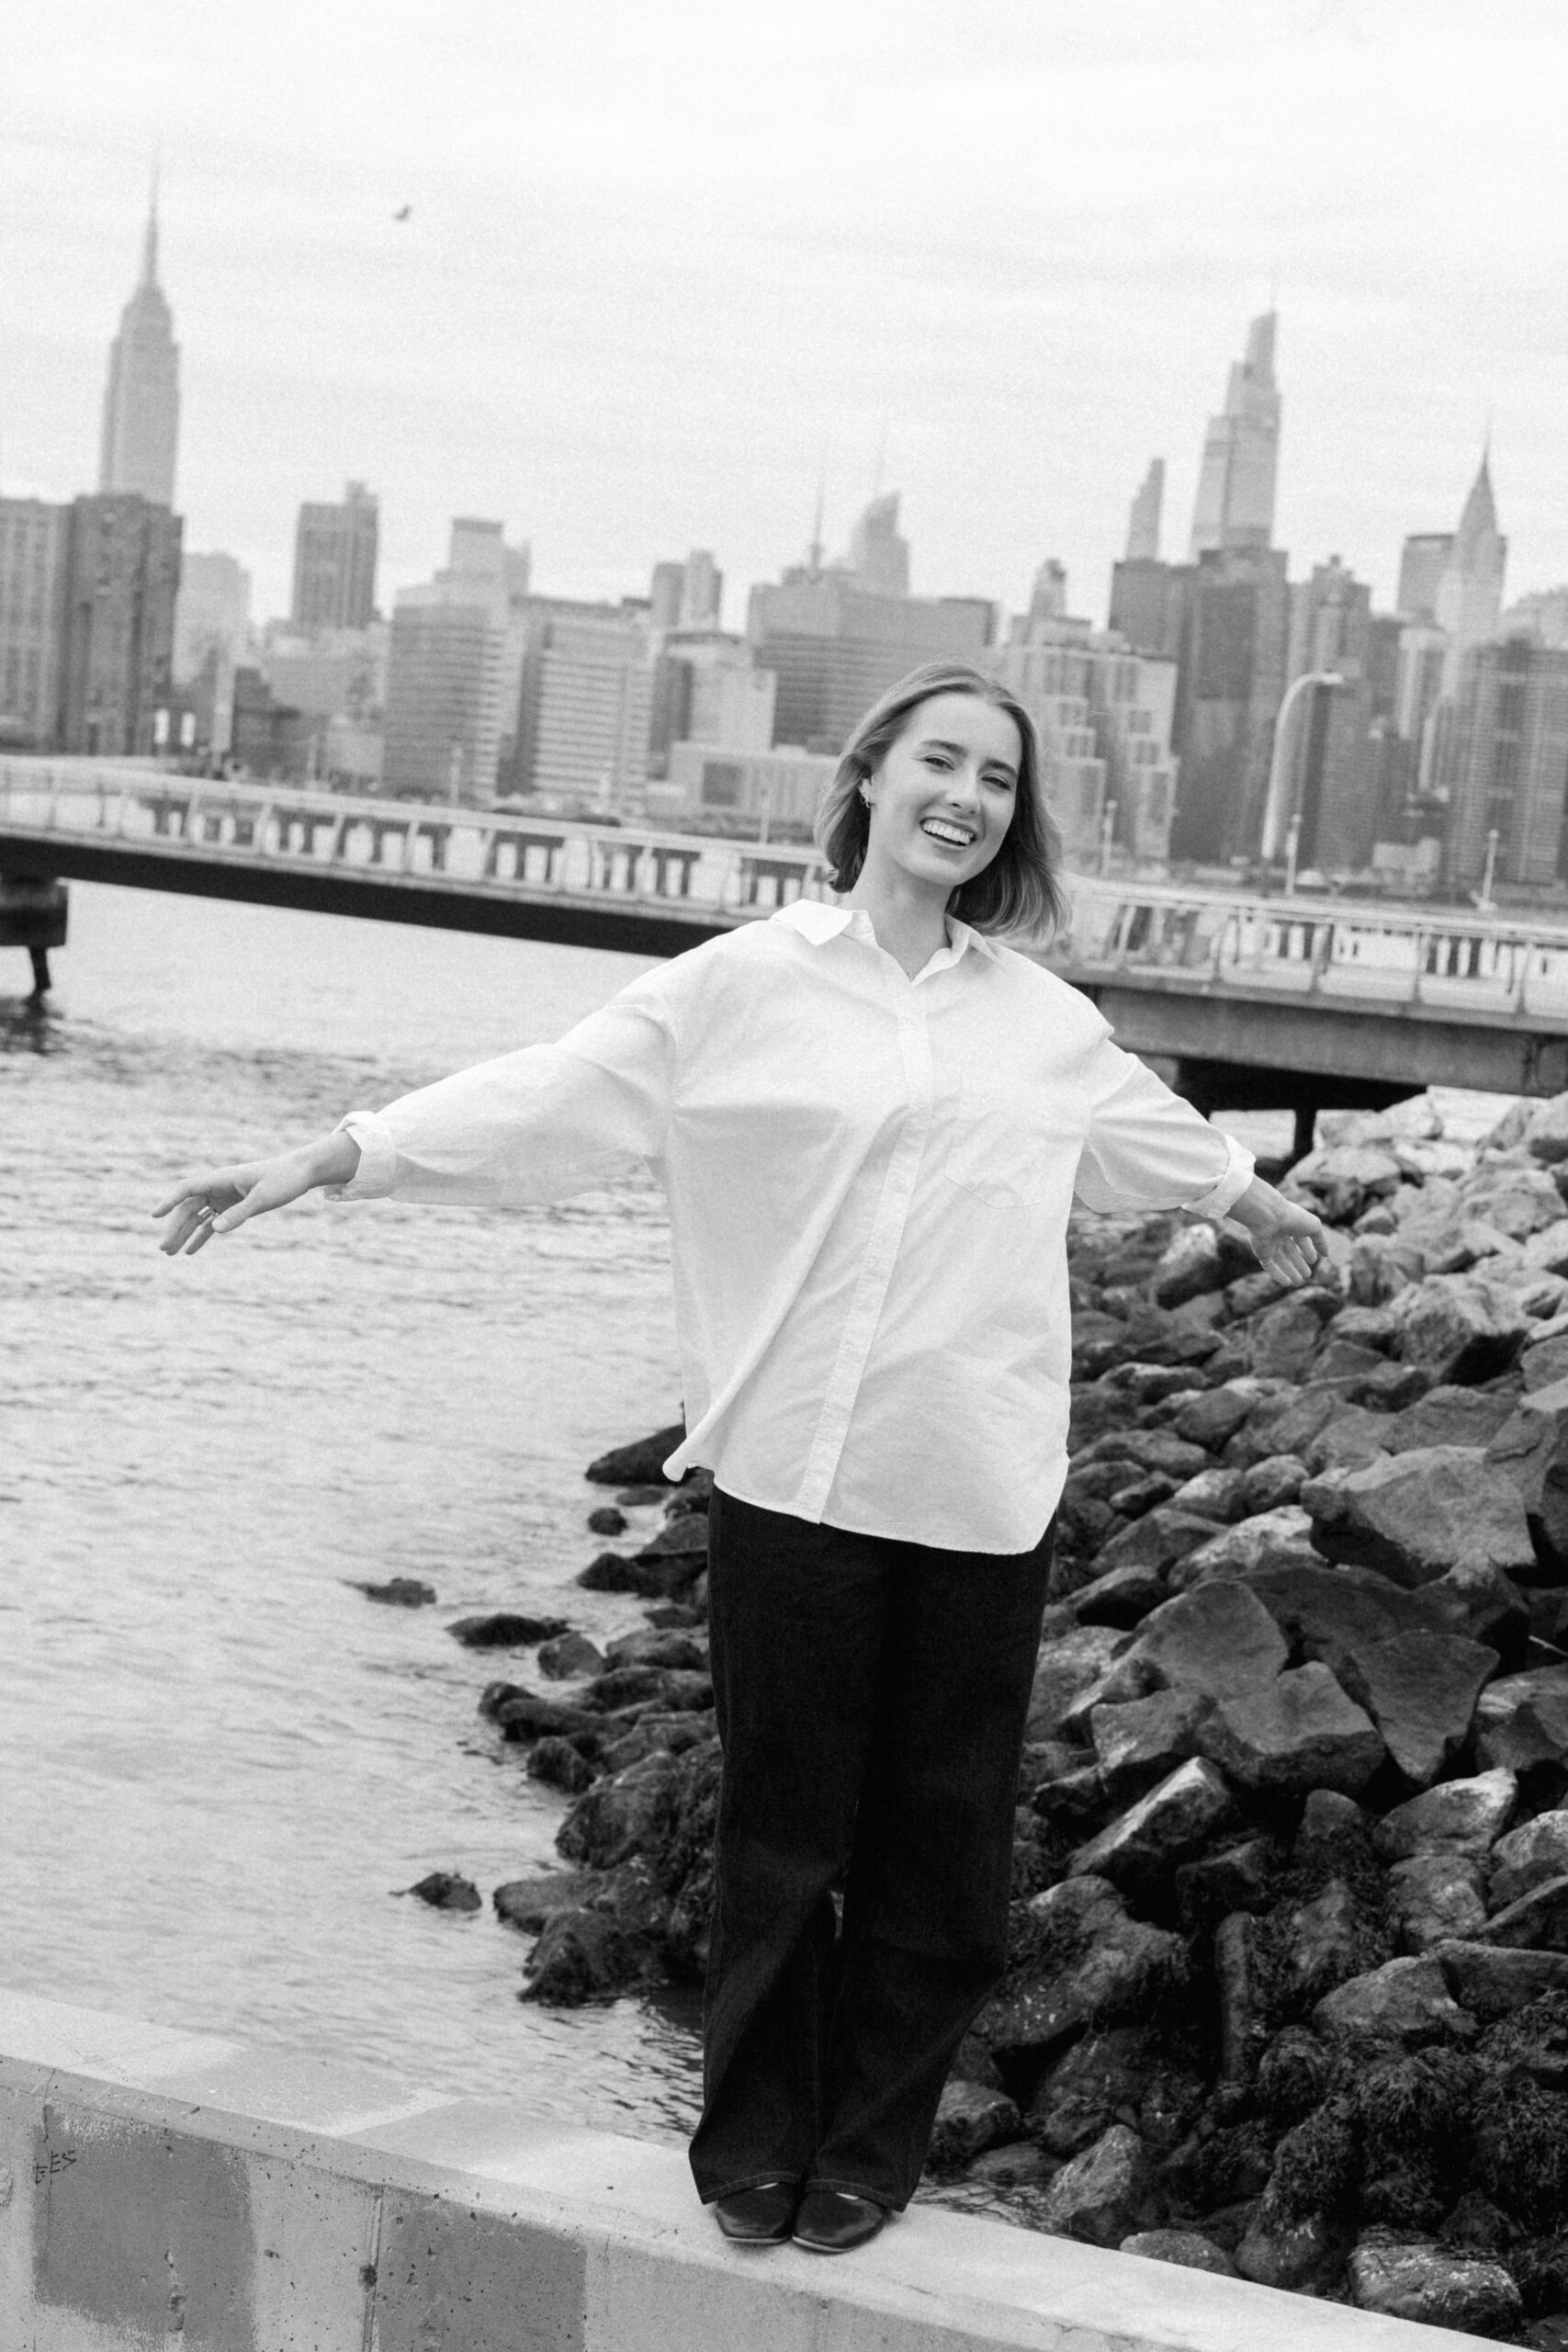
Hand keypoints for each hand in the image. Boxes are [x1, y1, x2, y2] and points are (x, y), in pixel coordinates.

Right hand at [152, 1132, 359, 1255]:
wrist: (301, 1173)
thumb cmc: (283, 1180)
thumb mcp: (262, 1199)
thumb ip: (239, 1214)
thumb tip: (215, 1230)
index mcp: (222, 1178)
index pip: (187, 1189)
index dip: (170, 1202)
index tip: (155, 1216)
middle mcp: (219, 1187)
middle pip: (189, 1207)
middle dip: (175, 1227)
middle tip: (164, 1248)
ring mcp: (225, 1197)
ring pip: (198, 1217)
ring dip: (184, 1234)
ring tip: (171, 1253)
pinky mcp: (234, 1206)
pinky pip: (213, 1222)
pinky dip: (202, 1236)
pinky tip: (190, 1251)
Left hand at [1223, 1175, 1324, 1287]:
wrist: (1267, 1216)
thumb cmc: (1291, 1218)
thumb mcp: (1314, 1226)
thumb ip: (1321, 1241)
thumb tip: (1326, 1255)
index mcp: (1291, 1224)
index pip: (1299, 1239)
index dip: (1307, 1250)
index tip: (1313, 1260)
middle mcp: (1279, 1234)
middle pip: (1290, 1252)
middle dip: (1298, 1264)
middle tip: (1307, 1275)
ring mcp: (1269, 1244)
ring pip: (1281, 1261)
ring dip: (1290, 1272)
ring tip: (1299, 1282)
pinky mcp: (1262, 1253)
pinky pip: (1270, 1267)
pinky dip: (1278, 1275)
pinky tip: (1287, 1283)